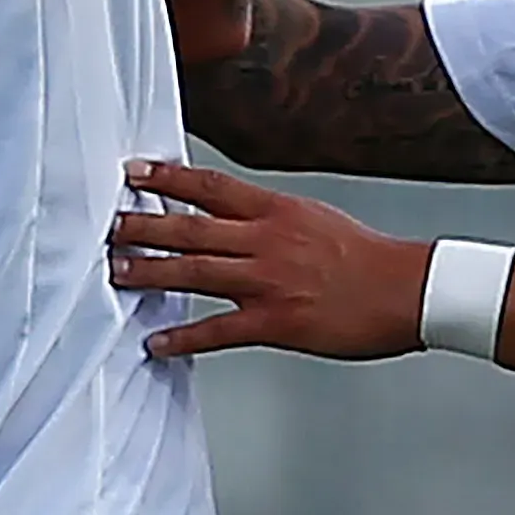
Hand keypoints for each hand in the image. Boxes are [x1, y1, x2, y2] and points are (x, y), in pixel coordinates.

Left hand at [111, 160, 430, 361]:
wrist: (408, 290)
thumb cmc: (368, 258)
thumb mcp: (315, 218)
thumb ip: (270, 217)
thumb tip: (231, 215)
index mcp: (277, 211)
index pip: (210, 187)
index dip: (167, 177)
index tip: (133, 171)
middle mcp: (266, 241)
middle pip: (190, 227)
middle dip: (142, 224)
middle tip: (106, 224)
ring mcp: (269, 281)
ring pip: (195, 272)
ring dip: (149, 272)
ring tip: (115, 272)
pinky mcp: (276, 322)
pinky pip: (218, 330)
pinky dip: (183, 337)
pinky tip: (157, 342)